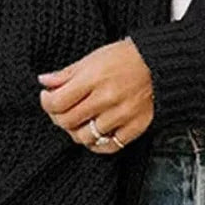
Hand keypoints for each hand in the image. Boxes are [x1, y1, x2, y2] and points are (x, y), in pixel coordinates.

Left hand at [38, 37, 153, 152]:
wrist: (160, 63)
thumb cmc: (125, 58)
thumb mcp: (92, 58)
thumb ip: (67, 73)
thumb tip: (44, 81)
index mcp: (94, 78)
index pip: (57, 102)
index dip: (46, 102)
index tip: (48, 97)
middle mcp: (107, 98)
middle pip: (68, 121)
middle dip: (59, 117)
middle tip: (61, 110)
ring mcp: (122, 115)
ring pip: (85, 137)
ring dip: (77, 131)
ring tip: (79, 121)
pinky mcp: (136, 126)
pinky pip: (109, 146)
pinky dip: (98, 143)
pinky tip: (95, 133)